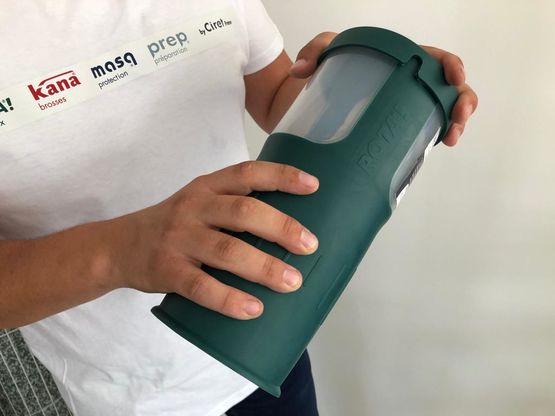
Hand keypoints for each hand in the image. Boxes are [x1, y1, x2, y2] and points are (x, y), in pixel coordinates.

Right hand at [116, 161, 318, 319]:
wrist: (119, 246)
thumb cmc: (174, 226)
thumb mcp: (199, 203)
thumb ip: (234, 208)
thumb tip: (290, 231)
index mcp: (207, 187)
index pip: (247, 173)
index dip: (281, 176)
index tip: (313, 186)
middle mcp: (194, 207)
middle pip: (243, 212)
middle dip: (280, 228)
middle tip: (309, 246)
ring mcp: (179, 239)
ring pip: (227, 250)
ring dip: (263, 267)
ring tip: (292, 282)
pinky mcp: (167, 270)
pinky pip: (201, 286)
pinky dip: (229, 298)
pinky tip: (253, 309)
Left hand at [288, 32, 477, 146]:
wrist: (308, 99)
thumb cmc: (323, 72)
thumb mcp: (322, 52)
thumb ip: (314, 52)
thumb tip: (301, 71)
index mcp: (400, 60)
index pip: (435, 59)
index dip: (452, 68)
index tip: (454, 80)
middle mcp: (407, 85)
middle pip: (448, 89)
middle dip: (462, 102)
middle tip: (457, 118)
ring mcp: (404, 109)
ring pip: (441, 112)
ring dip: (454, 123)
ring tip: (450, 137)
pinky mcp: (395, 130)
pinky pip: (422, 133)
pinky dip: (434, 138)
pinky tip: (435, 146)